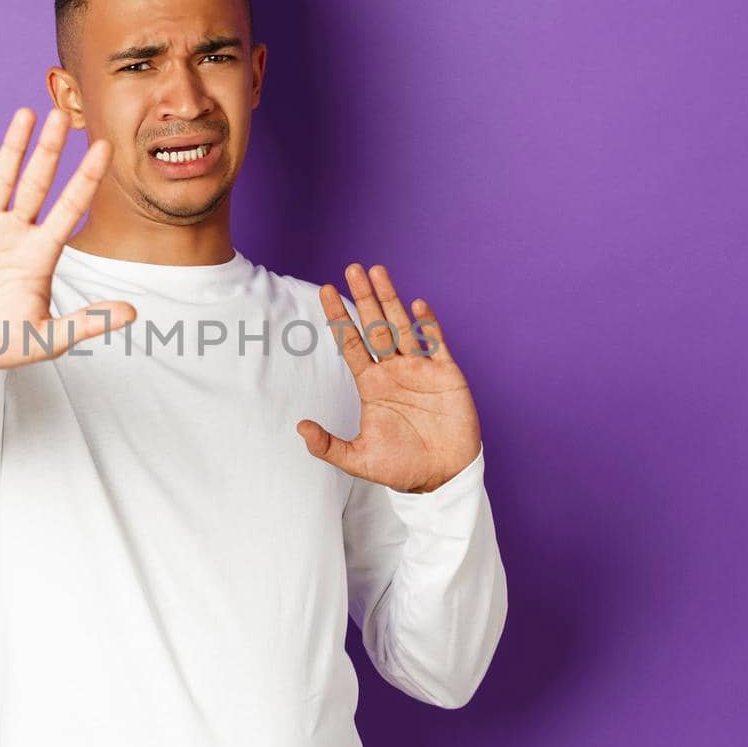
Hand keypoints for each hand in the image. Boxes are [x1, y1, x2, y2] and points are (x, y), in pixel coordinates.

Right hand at [0, 106, 136, 372]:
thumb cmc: (0, 341)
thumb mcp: (46, 338)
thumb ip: (87, 322)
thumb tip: (133, 313)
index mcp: (43, 252)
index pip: (71, 207)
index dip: (87, 178)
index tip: (105, 148)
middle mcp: (18, 230)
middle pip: (39, 182)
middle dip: (51, 150)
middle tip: (63, 114)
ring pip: (3, 177)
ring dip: (13, 146)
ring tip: (26, 113)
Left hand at [296, 263, 482, 493]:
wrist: (442, 478)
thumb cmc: (401, 468)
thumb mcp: (358, 460)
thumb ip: (328, 446)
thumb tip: (300, 427)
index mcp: (372, 385)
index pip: (351, 343)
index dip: (339, 318)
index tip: (325, 290)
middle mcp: (394, 370)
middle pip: (375, 326)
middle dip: (364, 298)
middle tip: (352, 268)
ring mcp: (420, 370)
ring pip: (403, 326)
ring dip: (391, 300)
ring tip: (378, 272)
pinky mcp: (446, 375)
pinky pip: (435, 343)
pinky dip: (427, 324)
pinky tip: (417, 305)